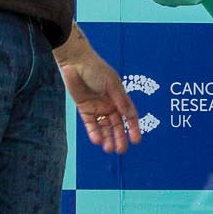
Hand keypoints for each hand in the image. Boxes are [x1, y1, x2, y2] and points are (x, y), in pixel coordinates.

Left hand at [56, 29, 141, 153]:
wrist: (75, 63)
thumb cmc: (96, 70)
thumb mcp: (112, 85)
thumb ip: (120, 101)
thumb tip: (130, 115)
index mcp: (119, 98)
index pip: (129, 116)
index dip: (133, 128)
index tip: (136, 141)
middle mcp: (110, 105)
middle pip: (116, 125)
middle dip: (119, 138)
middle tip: (121, 151)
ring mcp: (97, 108)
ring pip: (103, 127)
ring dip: (107, 138)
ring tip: (108, 149)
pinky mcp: (84, 109)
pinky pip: (90, 124)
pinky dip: (93, 132)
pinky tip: (97, 141)